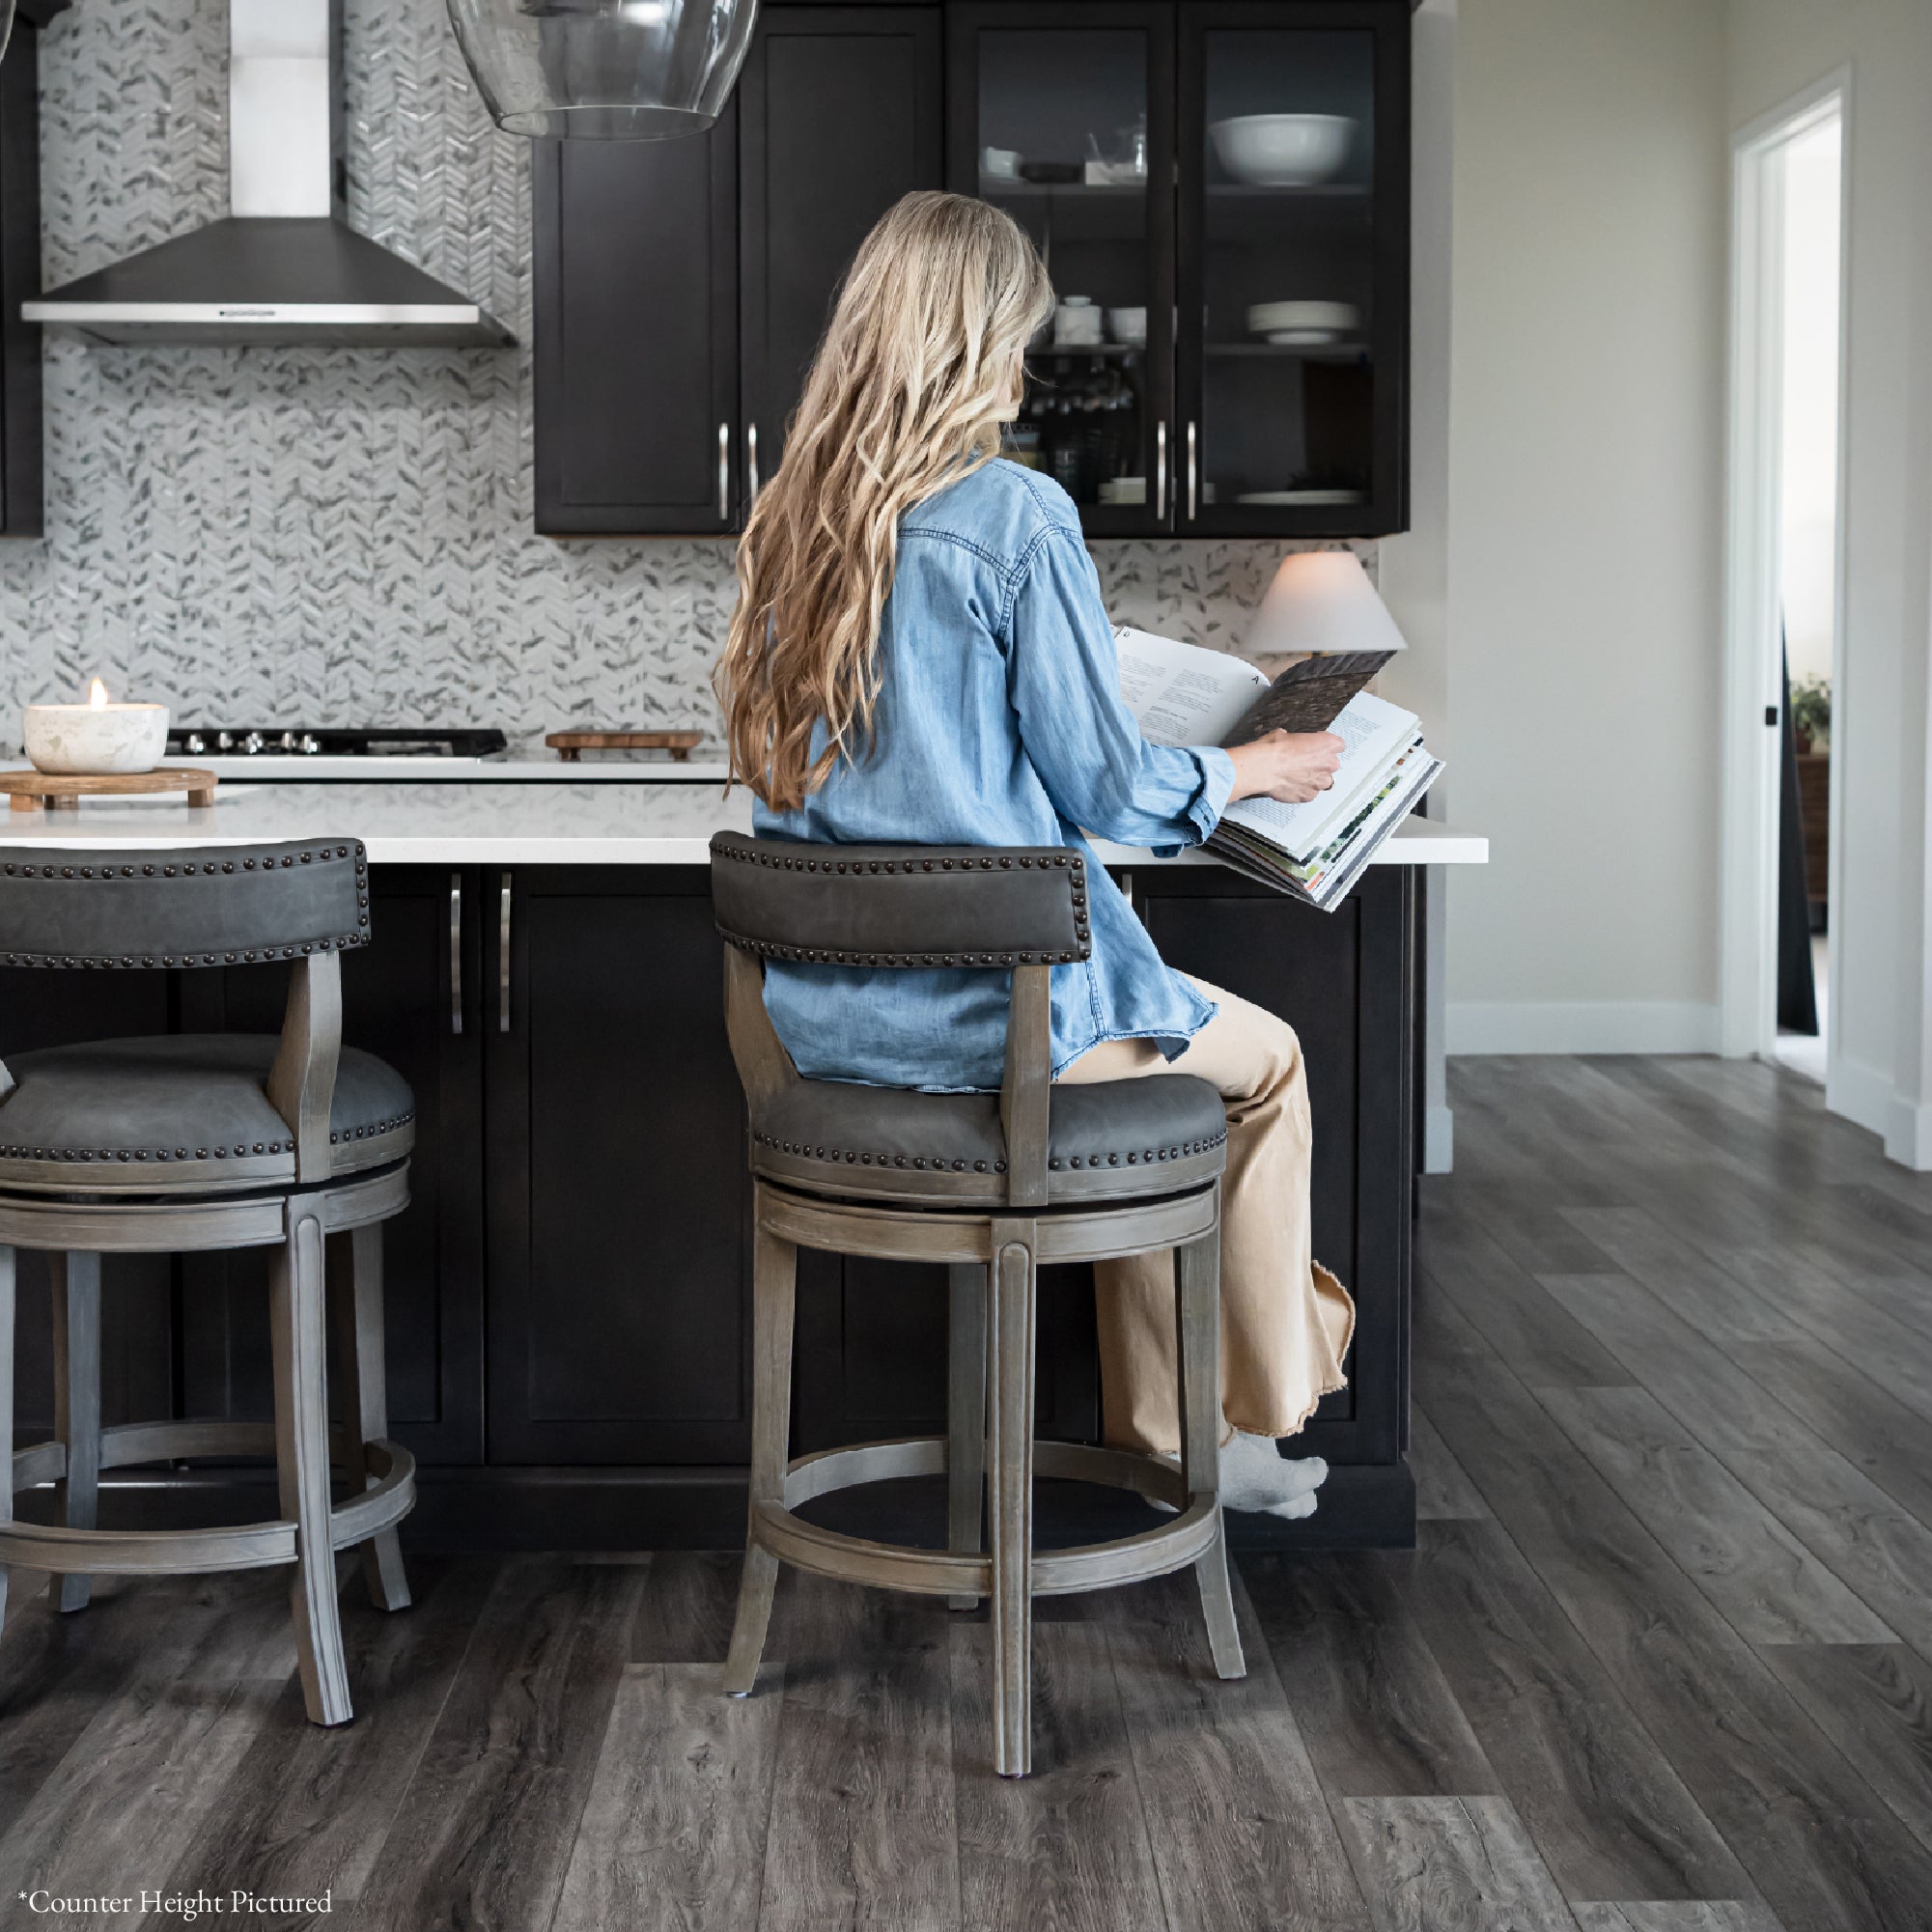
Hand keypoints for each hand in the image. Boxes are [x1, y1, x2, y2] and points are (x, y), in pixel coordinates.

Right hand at [1225, 730, 1344, 804]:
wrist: (1261, 768)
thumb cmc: (1273, 750)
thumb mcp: (1284, 734)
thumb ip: (1295, 741)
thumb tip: (1289, 742)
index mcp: (1328, 744)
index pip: (1338, 745)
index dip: (1325, 747)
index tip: (1317, 748)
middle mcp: (1329, 764)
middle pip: (1331, 765)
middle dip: (1320, 765)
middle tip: (1303, 763)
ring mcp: (1320, 782)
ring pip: (1323, 782)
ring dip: (1313, 779)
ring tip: (1297, 777)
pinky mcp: (1309, 796)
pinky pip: (1310, 793)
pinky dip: (1302, 791)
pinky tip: (1291, 785)